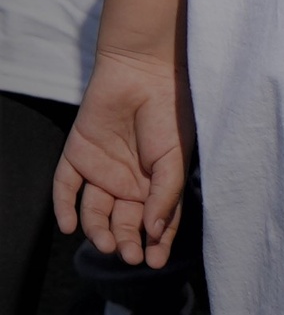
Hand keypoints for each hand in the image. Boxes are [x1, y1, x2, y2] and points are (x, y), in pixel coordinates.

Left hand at [54, 51, 190, 268]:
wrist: (144, 67)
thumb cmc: (170, 108)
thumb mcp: (177, 154)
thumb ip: (166, 193)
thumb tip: (154, 232)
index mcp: (155, 181)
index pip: (154, 220)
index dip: (156, 242)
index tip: (155, 260)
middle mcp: (127, 180)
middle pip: (124, 222)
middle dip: (127, 241)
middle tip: (130, 255)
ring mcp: (101, 169)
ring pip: (94, 212)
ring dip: (98, 232)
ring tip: (107, 242)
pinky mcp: (77, 155)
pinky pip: (65, 188)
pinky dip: (63, 208)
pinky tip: (70, 225)